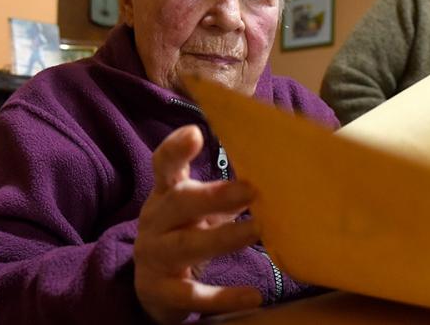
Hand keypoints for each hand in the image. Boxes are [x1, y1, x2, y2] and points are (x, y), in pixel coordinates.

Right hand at [134, 125, 262, 323]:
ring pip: (185, 245)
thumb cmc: (186, 232)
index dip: (176, 149)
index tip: (195, 133)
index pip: (164, 166)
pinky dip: (223, 296)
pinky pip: (193, 295)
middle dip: (213, 195)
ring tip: (257, 231)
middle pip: (178, 203)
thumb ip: (228, 192)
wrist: (152, 287)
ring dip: (223, 238)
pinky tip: (253, 295)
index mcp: (165, 195)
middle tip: (250, 189)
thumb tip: (277, 175)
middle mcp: (155, 222)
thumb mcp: (198, 209)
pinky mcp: (162, 292)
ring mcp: (155, 257)